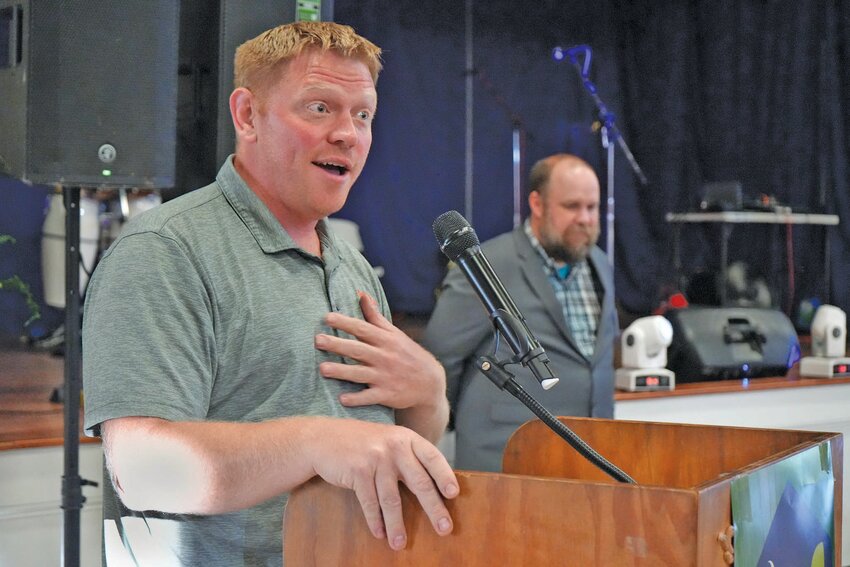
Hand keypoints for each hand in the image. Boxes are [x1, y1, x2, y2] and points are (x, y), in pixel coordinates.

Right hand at [309, 418, 458, 549]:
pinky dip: (375, 521)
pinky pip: (370, 502)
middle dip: (433, 509)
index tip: (454, 494)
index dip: (444, 476)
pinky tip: (379, 533)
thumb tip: (434, 487)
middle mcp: (394, 446)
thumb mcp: (389, 440)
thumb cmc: (362, 443)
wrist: (324, 437)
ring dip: (397, 525)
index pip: (432, 457)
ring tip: (400, 543)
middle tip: (444, 529)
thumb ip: (409, 457)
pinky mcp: (358, 471)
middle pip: (419, 482)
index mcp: (407, 438)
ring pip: (392, 499)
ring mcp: (375, 458)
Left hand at [315, 291, 445, 410]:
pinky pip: (369, 397)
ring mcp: (385, 377)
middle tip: (317, 340)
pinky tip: (342, 399)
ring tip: (323, 369)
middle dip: (338, 345)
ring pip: (360, 373)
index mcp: (386, 340)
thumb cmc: (407, 354)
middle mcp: (385, 357)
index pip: (363, 329)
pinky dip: (357, 399)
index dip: (345, 322)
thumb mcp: (394, 333)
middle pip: (358, 349)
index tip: (327, 317)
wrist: (430, 383)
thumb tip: (360, 294)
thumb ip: (375, 316)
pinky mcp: (387, 395)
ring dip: (342, 371)